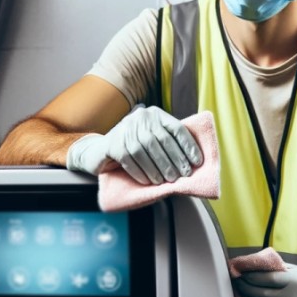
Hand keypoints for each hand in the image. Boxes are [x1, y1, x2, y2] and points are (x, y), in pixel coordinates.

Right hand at [66, 106, 202, 184]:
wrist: (98, 151)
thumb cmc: (132, 148)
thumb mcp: (150, 139)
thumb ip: (168, 143)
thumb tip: (192, 161)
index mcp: (154, 114)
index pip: (176, 128)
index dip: (188, 145)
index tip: (197, 162)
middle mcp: (140, 118)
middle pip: (161, 140)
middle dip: (175, 159)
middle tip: (184, 175)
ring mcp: (125, 130)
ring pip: (146, 150)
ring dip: (159, 168)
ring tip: (168, 180)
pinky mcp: (113, 144)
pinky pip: (130, 160)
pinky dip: (141, 172)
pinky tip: (149, 182)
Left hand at [235, 263, 296, 296]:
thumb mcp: (293, 270)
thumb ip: (274, 268)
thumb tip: (249, 265)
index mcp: (295, 281)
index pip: (270, 279)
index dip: (252, 277)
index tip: (242, 274)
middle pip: (263, 295)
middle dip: (246, 289)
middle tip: (238, 283)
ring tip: (241, 294)